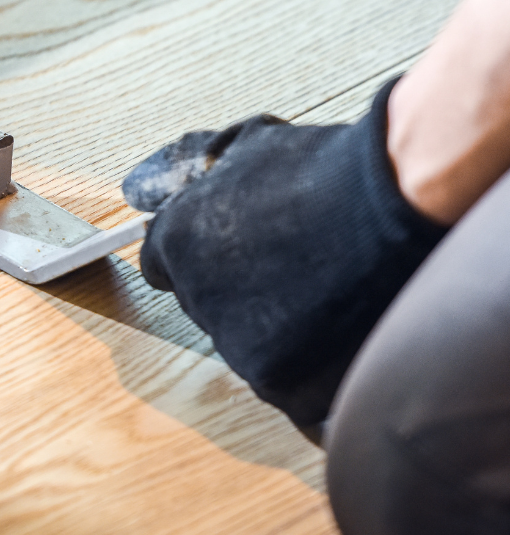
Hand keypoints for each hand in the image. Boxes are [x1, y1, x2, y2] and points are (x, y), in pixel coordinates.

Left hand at [122, 87, 445, 428]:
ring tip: (329, 286)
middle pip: (208, 308)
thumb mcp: (244, 146)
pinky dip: (315, 369)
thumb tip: (133, 188)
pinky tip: (343, 326)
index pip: (163, 266)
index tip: (239, 250)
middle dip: (244, 290)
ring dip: (281, 330)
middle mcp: (198, 299)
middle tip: (298, 261)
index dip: (204, 254)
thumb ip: (180, 168)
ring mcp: (241, 347)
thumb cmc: (326, 167)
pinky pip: (290, 388)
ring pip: (249, 349)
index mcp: (178, 242)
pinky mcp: (286, 386)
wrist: (401, 201)